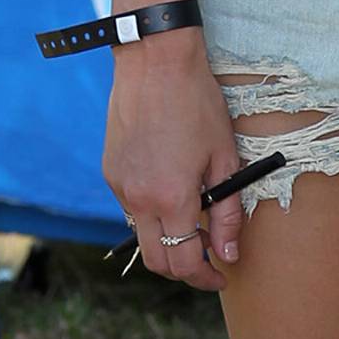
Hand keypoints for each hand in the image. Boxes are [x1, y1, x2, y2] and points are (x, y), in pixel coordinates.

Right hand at [104, 37, 248, 291]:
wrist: (156, 62)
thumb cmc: (198, 104)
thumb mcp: (225, 159)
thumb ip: (228, 213)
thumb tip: (228, 254)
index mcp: (171, 198)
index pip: (184, 262)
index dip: (205, 277)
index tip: (221, 273)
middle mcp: (138, 198)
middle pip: (156, 260)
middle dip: (183, 269)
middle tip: (209, 259)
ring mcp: (119, 185)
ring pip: (140, 233)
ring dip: (166, 239)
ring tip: (195, 218)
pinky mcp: (110, 171)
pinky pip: (130, 207)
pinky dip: (151, 212)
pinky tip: (171, 189)